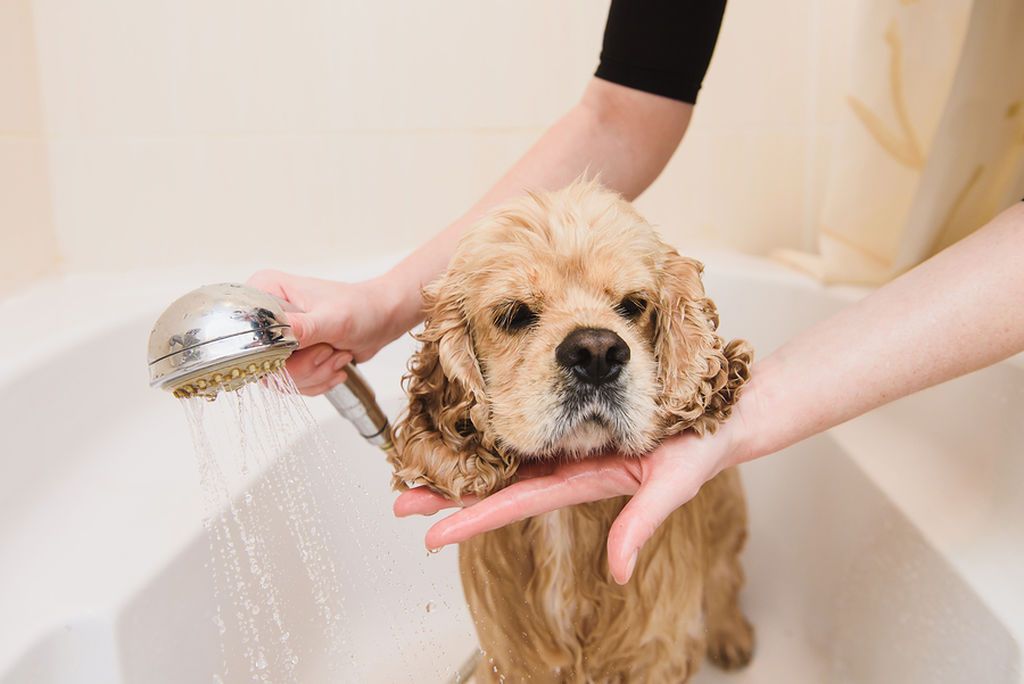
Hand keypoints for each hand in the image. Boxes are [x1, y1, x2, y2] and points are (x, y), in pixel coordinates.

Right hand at [246, 270, 403, 394]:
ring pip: (279, 378)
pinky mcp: (290, 356)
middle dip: (302, 367)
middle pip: (262, 361)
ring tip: (336, 354)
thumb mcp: (333, 318)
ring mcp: (277, 338)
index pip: (246, 330)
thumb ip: (303, 328)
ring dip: (315, 375)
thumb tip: (276, 334)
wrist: (383, 319)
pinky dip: (318, 381)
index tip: (301, 348)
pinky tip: (335, 364)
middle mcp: (266, 315)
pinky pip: (293, 384)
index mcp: (267, 291)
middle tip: (328, 351)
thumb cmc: (362, 308)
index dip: (271, 349)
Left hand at [393, 425, 743, 583]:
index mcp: (583, 482)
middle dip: (451, 496)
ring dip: (464, 466)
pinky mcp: (581, 423)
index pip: (515, 504)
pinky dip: (496, 434)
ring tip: (420, 469)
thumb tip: (618, 572)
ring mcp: (572, 446)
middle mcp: (568, 467)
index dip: (472, 519)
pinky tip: (472, 433)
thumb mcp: (673, 486)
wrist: (722, 417)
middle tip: (402, 502)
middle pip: (498, 486)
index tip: (430, 533)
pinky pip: (531, 430)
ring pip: (506, 459)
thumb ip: (642, 526)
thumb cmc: (702, 449)